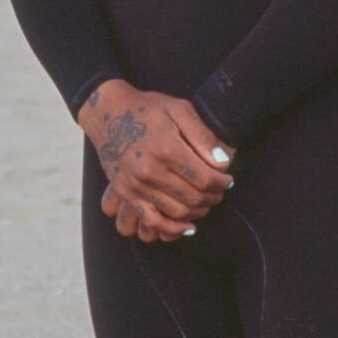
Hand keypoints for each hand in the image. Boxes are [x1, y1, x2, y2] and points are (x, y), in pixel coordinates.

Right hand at [77, 79, 234, 243]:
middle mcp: (150, 171)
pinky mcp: (126, 193)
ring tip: (205, 201)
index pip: (206, 179)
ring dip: (198, 212)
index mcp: (167, 149)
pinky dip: (172, 229)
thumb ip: (203, 135)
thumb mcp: (179, 109)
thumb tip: (223, 163)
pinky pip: (152, 220)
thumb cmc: (148, 109)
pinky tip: (187, 227)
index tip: (228, 180)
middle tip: (219, 190)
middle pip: (194, 197)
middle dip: (214, 197)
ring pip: (178, 212)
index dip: (223, 183)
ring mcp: (136, 185)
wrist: (108, 113)